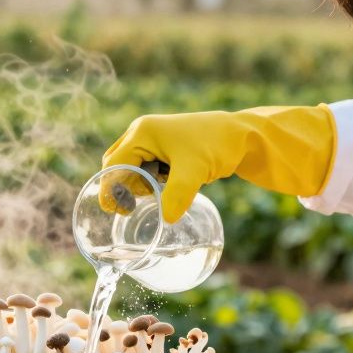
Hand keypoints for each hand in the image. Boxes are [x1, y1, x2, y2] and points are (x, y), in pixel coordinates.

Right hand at [102, 106, 337, 223]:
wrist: (242, 136)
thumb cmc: (217, 145)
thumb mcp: (196, 171)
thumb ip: (178, 194)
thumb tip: (166, 220)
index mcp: (142, 132)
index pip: (113, 164)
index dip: (111, 189)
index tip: (121, 210)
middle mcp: (142, 132)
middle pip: (117, 165)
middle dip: (124, 187)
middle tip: (139, 205)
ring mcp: (151, 139)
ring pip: (130, 168)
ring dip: (138, 185)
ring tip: (158, 193)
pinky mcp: (162, 148)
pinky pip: (144, 168)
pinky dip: (149, 182)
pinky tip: (166, 188)